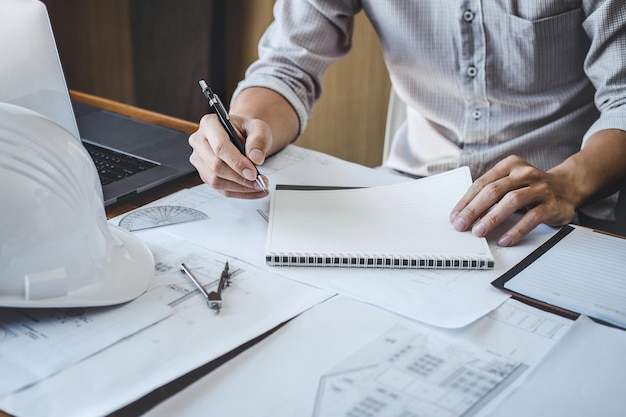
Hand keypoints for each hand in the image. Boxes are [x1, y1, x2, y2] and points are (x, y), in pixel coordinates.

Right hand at [189, 113, 270, 198]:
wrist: (244, 137)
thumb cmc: (247, 131)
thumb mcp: (258, 128)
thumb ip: (258, 140)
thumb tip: (256, 158)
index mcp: (210, 124)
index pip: (220, 147)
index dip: (237, 162)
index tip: (253, 172)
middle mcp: (200, 141)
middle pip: (215, 166)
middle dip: (240, 178)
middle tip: (259, 181)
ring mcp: (200, 159)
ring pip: (216, 180)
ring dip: (240, 187)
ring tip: (259, 186)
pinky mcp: (205, 174)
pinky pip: (220, 189)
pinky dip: (239, 192)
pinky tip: (253, 190)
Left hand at [449, 155, 576, 245]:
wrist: (568, 186)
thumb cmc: (531, 187)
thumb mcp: (510, 183)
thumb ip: (491, 192)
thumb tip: (464, 213)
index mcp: (510, 165)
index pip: (482, 183)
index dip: (466, 201)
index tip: (455, 216)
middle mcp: (525, 174)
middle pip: (493, 191)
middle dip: (474, 210)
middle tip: (461, 225)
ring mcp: (540, 188)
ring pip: (511, 201)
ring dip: (492, 218)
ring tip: (479, 231)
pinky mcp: (552, 204)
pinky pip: (531, 218)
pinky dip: (516, 230)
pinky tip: (504, 239)